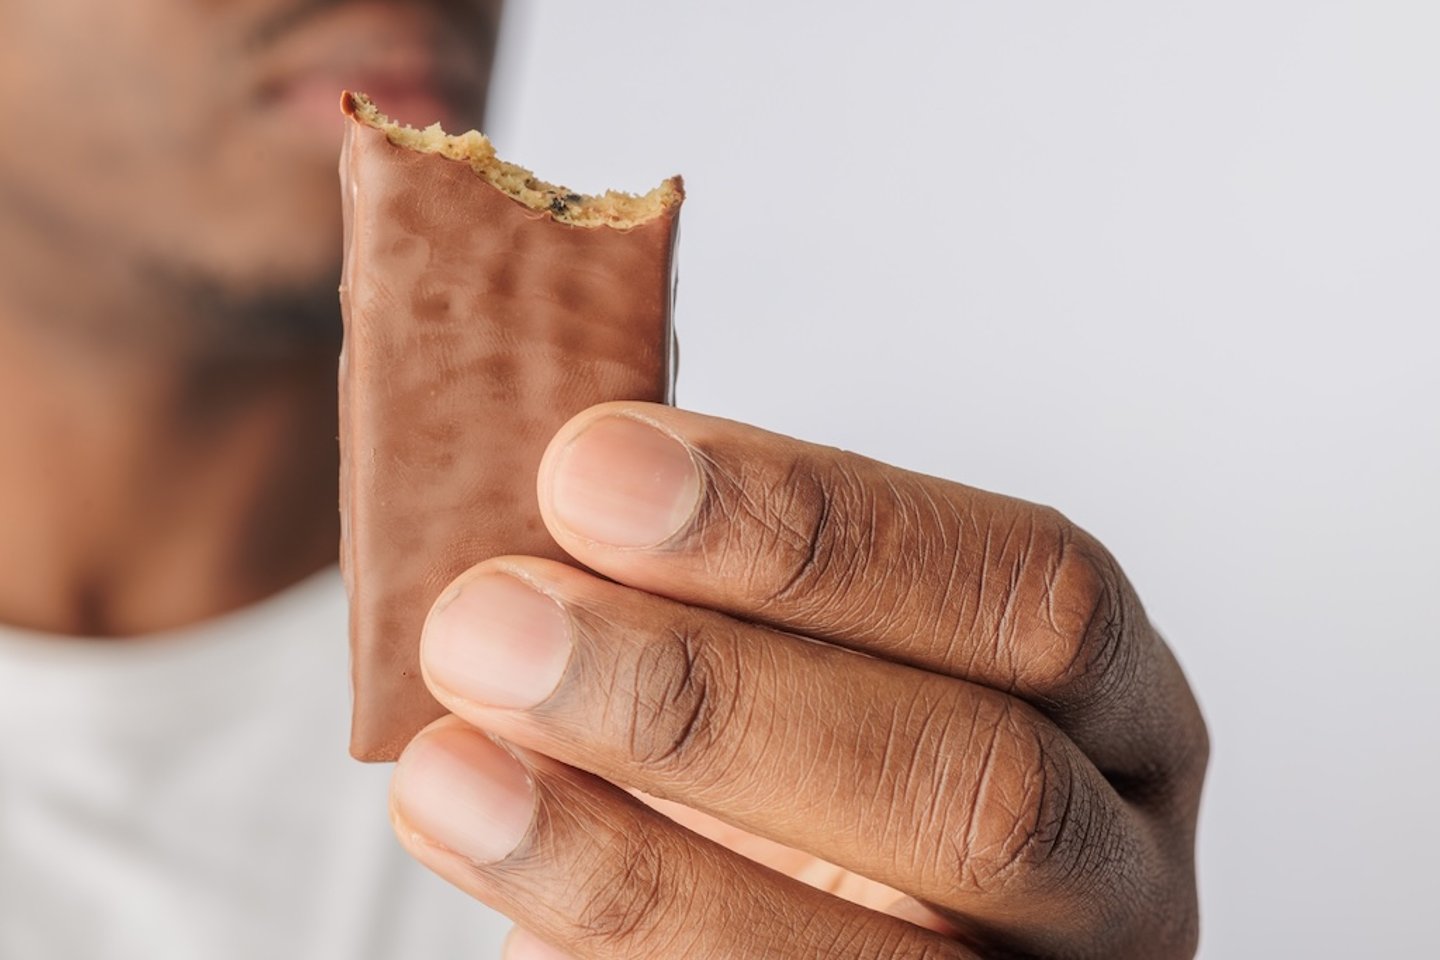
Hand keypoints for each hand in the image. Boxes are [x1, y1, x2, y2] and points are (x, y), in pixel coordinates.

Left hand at [388, 403, 1207, 958]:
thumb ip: (735, 585)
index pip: (1031, 598)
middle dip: (710, 697)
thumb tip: (571, 488)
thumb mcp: (825, 655)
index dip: (816, 529)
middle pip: (977, 790)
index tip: (593, 470)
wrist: (851, 935)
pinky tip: (519, 926)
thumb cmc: (834, 762)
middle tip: (492, 625)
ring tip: (452, 778)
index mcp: (1121, 718)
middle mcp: (1116, 875)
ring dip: (631, 872)